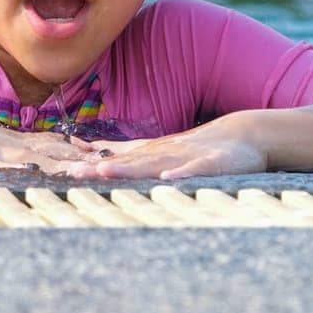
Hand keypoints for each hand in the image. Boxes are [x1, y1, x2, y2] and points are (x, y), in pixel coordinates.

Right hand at [0, 78, 91, 173]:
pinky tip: (26, 175)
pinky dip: (8, 170)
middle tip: (103, 164)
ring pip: (22, 156)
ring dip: (52, 165)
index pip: (42, 140)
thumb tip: (17, 154)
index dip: (70, 147)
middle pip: (41, 149)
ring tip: (78, 171)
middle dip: (73, 157)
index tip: (98, 153)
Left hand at [62, 118, 267, 179]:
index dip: (92, 163)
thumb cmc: (204, 148)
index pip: (119, 157)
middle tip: (74, 174)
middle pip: (128, 161)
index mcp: (154, 153)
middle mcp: (165, 153)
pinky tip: (167, 179)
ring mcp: (187, 158)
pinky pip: (194, 170)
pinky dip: (180, 174)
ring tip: (106, 171)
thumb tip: (99, 159)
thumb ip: (136, 157)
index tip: (66, 170)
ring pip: (154, 163)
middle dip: (101, 167)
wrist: (246, 134)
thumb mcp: (166, 152)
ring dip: (130, 168)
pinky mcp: (211, 164)